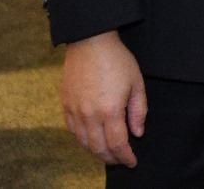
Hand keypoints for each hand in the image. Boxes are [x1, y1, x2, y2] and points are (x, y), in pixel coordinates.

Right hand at [61, 31, 146, 166]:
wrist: (90, 42)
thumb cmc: (117, 60)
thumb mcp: (137, 83)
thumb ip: (138, 111)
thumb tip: (137, 133)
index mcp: (110, 110)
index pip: (117, 144)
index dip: (125, 156)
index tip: (132, 162)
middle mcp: (89, 115)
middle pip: (98, 148)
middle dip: (111, 158)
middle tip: (121, 160)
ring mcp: (75, 111)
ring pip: (83, 142)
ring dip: (96, 152)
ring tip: (107, 154)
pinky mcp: (66, 105)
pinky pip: (73, 131)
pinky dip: (82, 140)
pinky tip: (91, 139)